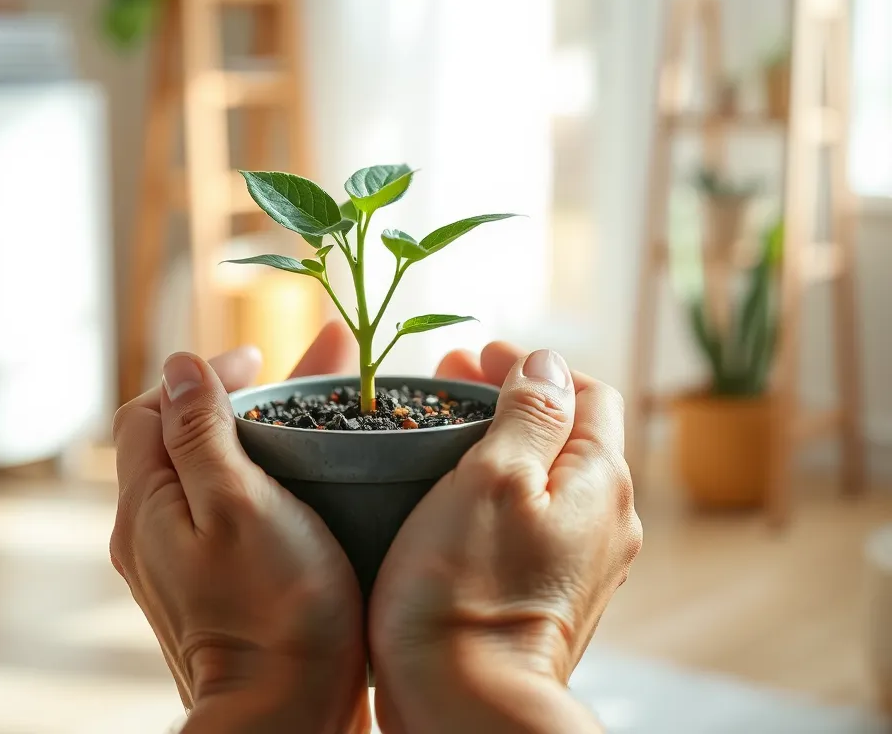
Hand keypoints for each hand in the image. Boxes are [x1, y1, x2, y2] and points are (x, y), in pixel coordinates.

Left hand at [110, 322, 370, 733]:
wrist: (287, 718)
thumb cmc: (274, 609)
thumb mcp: (237, 505)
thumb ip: (200, 433)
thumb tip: (178, 366)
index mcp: (149, 506)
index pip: (152, 410)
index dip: (201, 375)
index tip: (259, 361)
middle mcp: (156, 530)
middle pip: (189, 435)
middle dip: (246, 392)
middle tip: (309, 365)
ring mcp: (186, 560)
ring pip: (218, 468)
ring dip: (265, 425)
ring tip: (326, 398)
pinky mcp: (221, 582)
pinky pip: (235, 504)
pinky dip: (270, 469)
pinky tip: (314, 465)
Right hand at [371, 343, 641, 733]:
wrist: (464, 710)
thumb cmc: (467, 588)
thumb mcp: (495, 478)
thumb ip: (530, 413)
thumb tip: (548, 363)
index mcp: (600, 481)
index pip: (587, 392)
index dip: (533, 366)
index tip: (476, 358)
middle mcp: (608, 520)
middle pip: (570, 432)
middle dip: (513, 397)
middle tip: (449, 382)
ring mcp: (584, 561)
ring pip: (551, 475)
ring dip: (505, 439)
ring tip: (447, 428)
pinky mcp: (554, 591)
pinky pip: (538, 516)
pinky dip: (505, 486)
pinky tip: (459, 492)